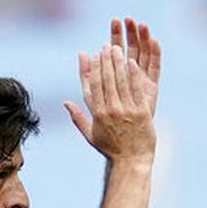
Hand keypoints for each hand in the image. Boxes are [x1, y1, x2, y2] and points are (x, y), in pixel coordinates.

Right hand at [63, 28, 158, 162]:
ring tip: (117, 48)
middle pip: (106, 80)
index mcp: (97, 115)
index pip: (92, 86)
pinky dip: (132, 74)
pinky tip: (131, 62)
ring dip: (118, 63)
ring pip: (120, 81)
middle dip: (105, 61)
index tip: (92, 55)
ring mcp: (126, 111)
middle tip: (105, 46)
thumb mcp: (90, 134)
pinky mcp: (141, 112)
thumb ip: (77, 117)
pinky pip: (135, 89)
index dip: (92, 69)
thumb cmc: (111, 149)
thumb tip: (65, 102)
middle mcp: (110, 111)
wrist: (132, 161)